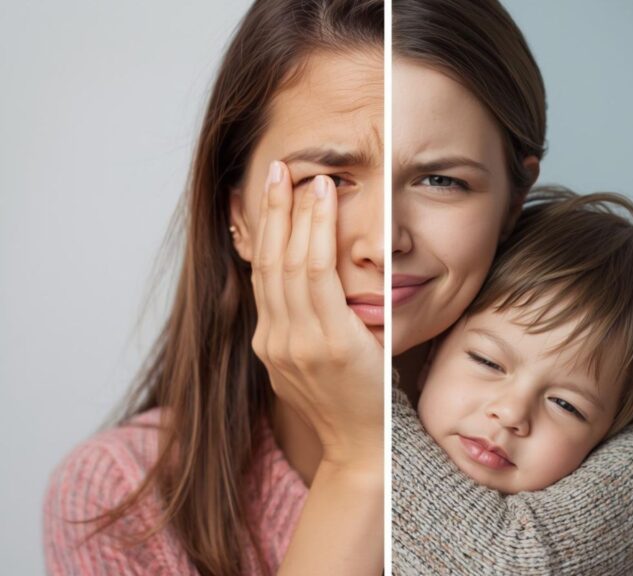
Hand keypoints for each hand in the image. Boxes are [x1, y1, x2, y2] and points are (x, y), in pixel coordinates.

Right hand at [250, 161, 382, 466]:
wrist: (362, 448)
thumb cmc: (352, 404)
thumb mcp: (317, 365)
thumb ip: (308, 330)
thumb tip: (315, 294)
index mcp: (270, 343)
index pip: (261, 275)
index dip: (262, 233)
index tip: (264, 197)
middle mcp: (274, 339)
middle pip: (267, 261)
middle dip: (269, 212)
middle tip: (275, 169)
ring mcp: (296, 341)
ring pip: (288, 261)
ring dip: (295, 214)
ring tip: (304, 177)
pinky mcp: (326, 342)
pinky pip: (317, 275)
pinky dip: (317, 233)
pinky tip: (324, 204)